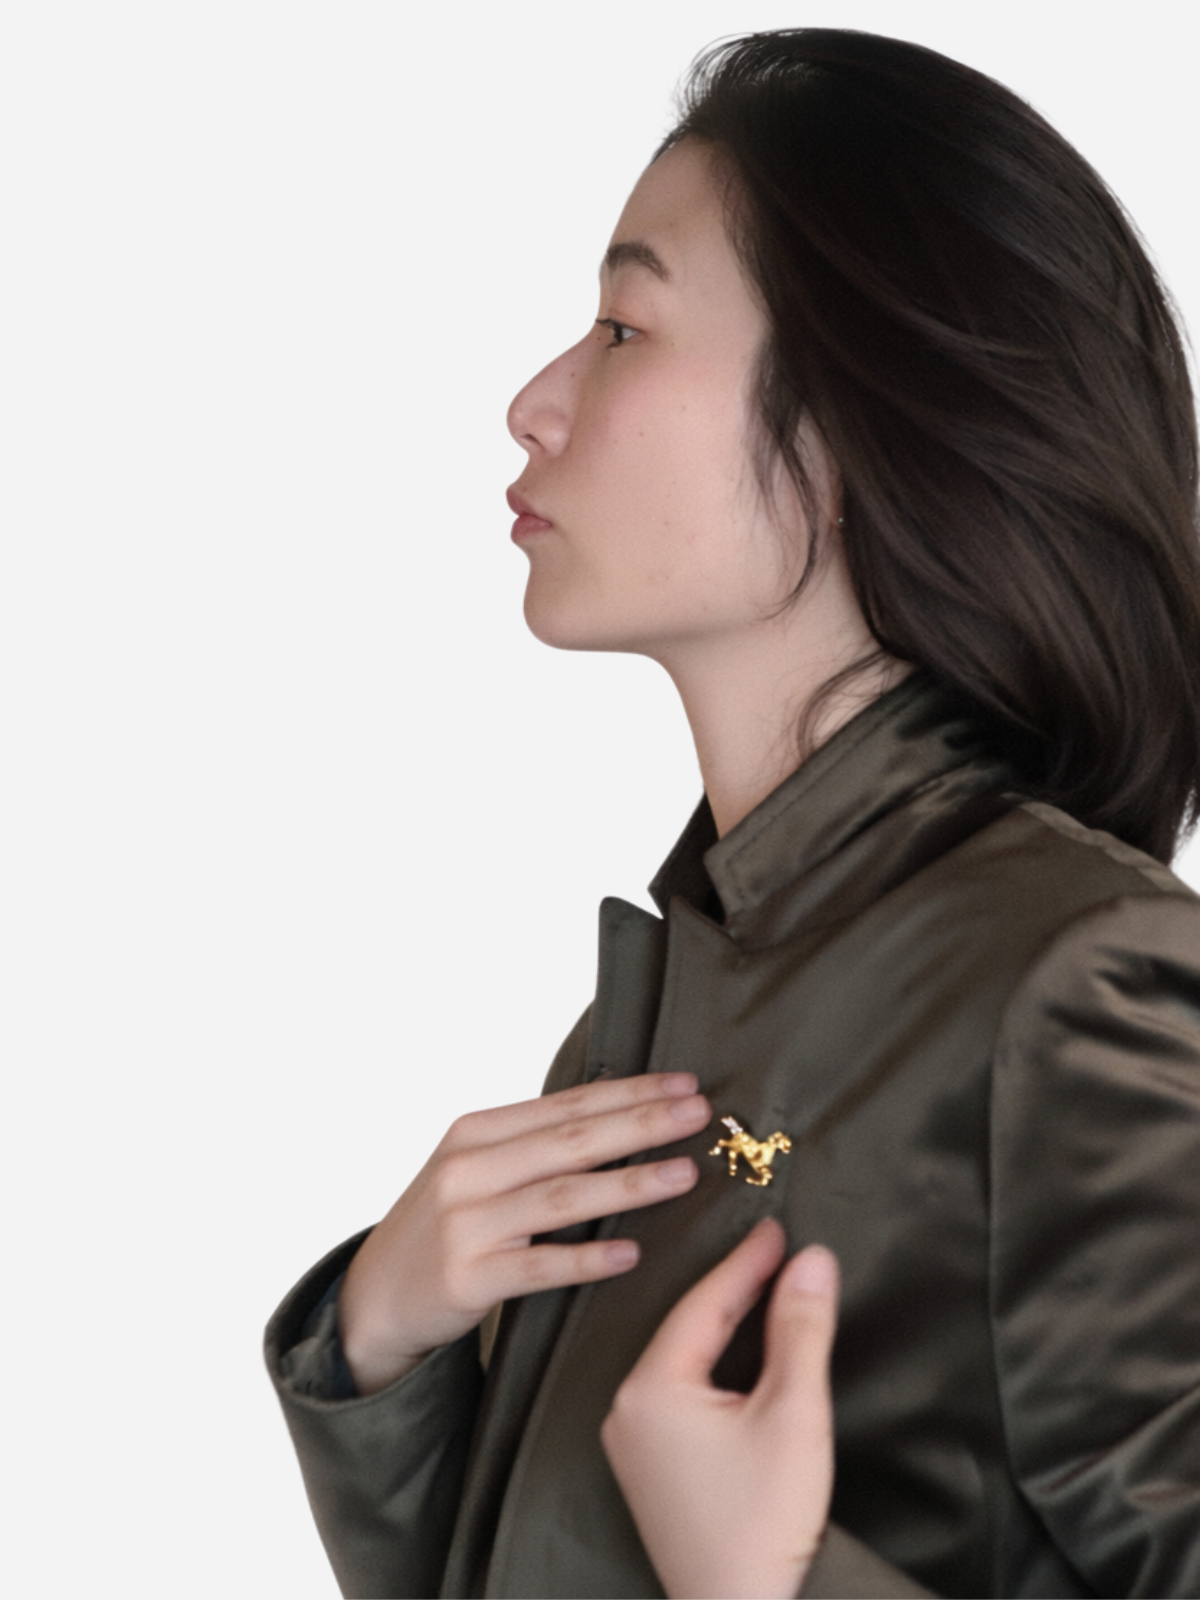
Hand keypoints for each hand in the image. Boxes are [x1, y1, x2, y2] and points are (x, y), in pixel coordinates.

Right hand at [339, 1073, 710, 1392]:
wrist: (373, 1297)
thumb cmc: (442, 1225)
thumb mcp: (474, 1170)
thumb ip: (533, 1146)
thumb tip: (621, 1117)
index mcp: (475, 1132)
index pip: (566, 1105)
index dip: (629, 1091)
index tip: (684, 1083)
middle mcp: (468, 1170)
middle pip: (570, 1142)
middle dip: (641, 1124)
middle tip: (698, 1114)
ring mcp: (465, 1224)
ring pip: (561, 1198)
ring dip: (628, 1185)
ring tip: (683, 1174)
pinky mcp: (467, 1279)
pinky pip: (538, 1267)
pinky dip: (585, 1259)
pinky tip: (630, 1254)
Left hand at [601, 1218, 837, 1599]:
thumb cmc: (763, 1524)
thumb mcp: (794, 1414)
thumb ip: (801, 1329)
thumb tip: (812, 1261)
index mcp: (650, 1389)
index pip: (704, 1303)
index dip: (747, 1261)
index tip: (777, 1226)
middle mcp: (627, 1409)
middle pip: (689, 1327)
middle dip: (734, 1287)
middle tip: (776, 1249)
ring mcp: (633, 1442)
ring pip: (683, 1358)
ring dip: (723, 1323)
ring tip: (764, 1286)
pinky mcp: (649, 1468)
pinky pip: (678, 1391)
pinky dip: (713, 1362)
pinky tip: (742, 1350)